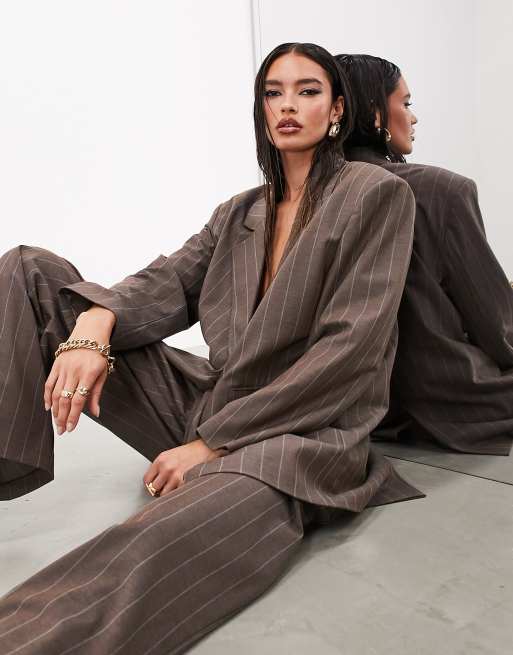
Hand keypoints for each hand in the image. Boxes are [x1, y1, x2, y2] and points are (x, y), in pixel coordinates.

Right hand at [44, 310, 114, 433]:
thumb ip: (96, 394)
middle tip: (61, 430)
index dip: (74, 416)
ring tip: (56, 423)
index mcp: (89, 374)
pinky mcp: (56, 364)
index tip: (71, 428)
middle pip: (65, 399)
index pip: (79, 400)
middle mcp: (75, 371)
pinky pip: (49, 383)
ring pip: (56, 393)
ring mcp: (64, 367)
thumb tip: (96, 413)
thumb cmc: (99, 354)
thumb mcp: (103, 373)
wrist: (90, 333)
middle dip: (63, 417)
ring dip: (55, 410)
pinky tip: (48, 407)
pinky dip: (47, 396)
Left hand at [143, 438, 225, 496]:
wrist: (205, 449)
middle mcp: (166, 467)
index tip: (155, 487)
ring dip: (169, 493)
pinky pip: (176, 495)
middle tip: (166, 488)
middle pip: (154, 489)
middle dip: (159, 490)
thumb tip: (152, 485)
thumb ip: (160, 468)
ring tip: (176, 488)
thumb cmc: (188, 453)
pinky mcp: (185, 482)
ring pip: (164, 494)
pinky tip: (183, 487)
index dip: (150, 485)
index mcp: (161, 460)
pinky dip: (178, 494)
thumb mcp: (170, 455)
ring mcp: (176, 476)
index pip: (146, 480)